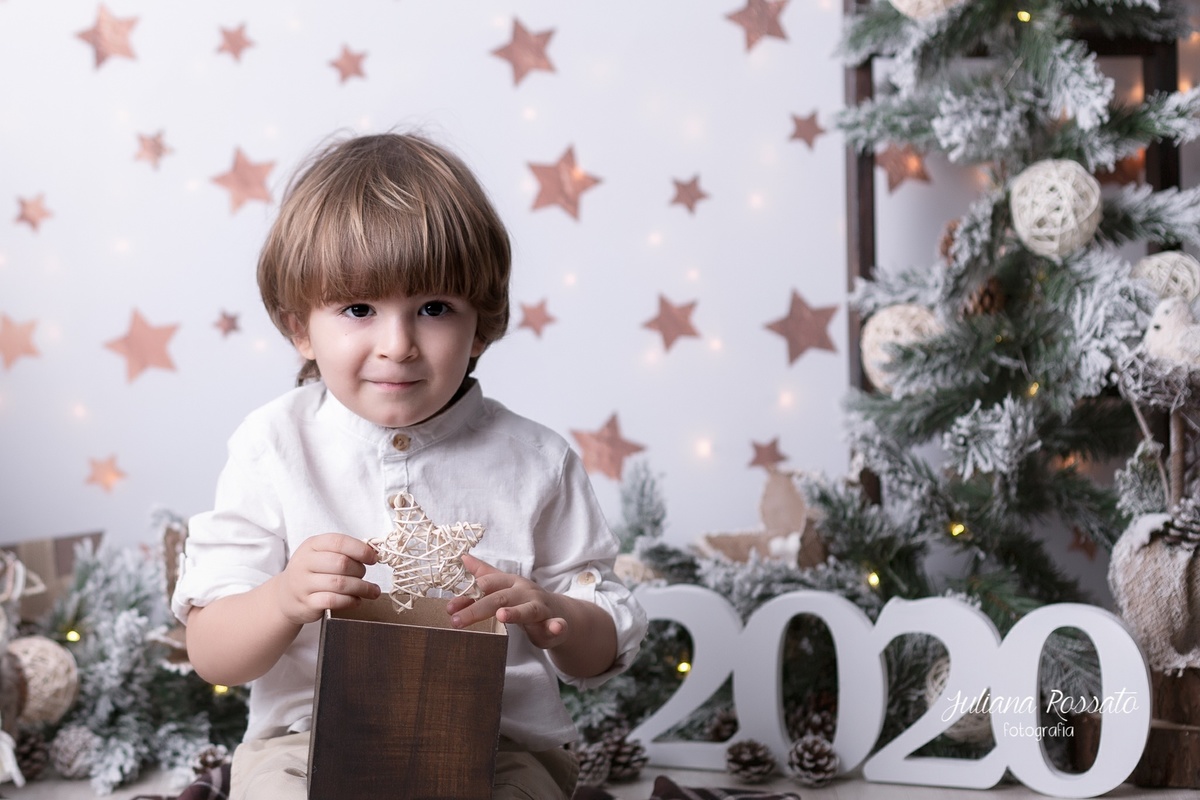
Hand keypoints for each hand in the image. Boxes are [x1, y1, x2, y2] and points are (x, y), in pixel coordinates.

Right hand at [274, 533, 379, 625]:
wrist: (285, 596)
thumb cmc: (311, 572)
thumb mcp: (321, 554)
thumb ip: (343, 551)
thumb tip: (372, 553)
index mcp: (311, 545)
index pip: (338, 542)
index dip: (360, 549)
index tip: (373, 558)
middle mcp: (304, 563)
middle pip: (341, 563)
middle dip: (360, 570)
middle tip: (365, 576)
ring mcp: (303, 584)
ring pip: (339, 583)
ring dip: (361, 588)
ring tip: (370, 591)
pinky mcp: (306, 603)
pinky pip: (333, 600)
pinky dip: (350, 601)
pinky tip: (357, 600)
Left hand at [446, 554, 569, 649]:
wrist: (560, 612)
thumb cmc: (526, 600)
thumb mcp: (505, 587)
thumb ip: (484, 575)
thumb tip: (463, 557)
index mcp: (511, 583)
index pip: (487, 585)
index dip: (468, 595)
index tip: (450, 607)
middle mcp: (525, 592)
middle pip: (500, 599)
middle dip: (478, 609)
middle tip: (457, 621)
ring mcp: (541, 606)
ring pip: (528, 609)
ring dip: (516, 612)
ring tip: (502, 616)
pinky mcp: (554, 623)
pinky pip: (557, 624)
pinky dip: (557, 625)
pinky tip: (556, 626)